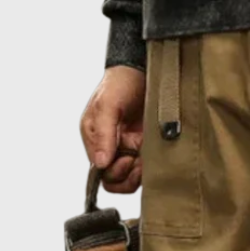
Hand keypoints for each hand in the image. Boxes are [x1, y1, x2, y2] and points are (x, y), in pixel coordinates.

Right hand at [80, 66, 145, 194]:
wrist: (145, 70)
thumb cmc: (121, 83)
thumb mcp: (107, 105)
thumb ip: (103, 134)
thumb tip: (100, 163)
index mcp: (96, 140)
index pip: (100, 172)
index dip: (113, 171)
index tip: (125, 159)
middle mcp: (111, 148)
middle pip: (115, 180)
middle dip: (125, 175)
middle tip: (135, 161)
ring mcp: (130, 150)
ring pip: (130, 179)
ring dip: (138, 175)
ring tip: (145, 160)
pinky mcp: (146, 150)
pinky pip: (145, 171)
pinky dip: (149, 170)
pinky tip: (153, 159)